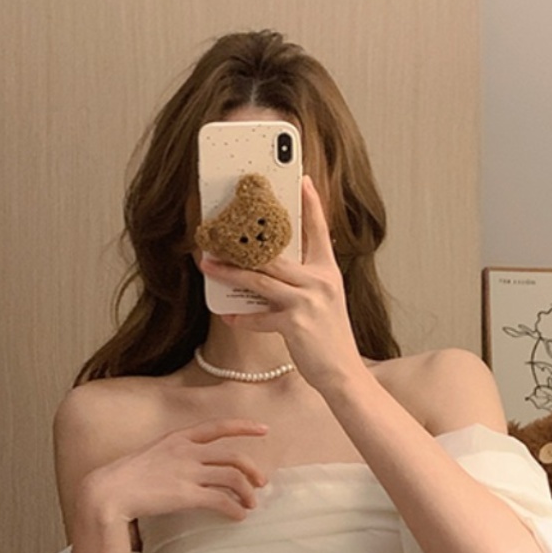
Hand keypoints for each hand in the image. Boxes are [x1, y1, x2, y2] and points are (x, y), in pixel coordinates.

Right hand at [76, 419, 268, 526]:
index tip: (263, 430)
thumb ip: (173, 456)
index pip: (217, 426)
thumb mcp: (151, 454)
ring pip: (233, 479)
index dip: (243, 427)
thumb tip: (189, 468)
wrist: (108, 491)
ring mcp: (188, 472)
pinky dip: (235, 509)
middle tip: (261, 483)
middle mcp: (186, 451)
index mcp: (177, 438)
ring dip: (247, 493)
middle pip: (233, 456)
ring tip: (250, 505)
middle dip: (252, 469)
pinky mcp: (187, 495)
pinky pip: (222, 501)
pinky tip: (238, 517)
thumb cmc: (125, 477)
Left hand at [198, 177, 363, 391]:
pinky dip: (242, 318)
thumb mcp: (325, 302)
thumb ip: (304, 282)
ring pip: (261, 279)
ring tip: (208, 265)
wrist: (343, 373)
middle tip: (218, 233)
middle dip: (243, 243)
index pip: (319, 230)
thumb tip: (271, 271)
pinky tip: (229, 316)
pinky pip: (260, 316)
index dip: (311, 203)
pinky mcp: (295, 323)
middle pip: (275, 254)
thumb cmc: (329, 338)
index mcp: (328, 272)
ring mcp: (308, 301)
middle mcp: (320, 281)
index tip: (301, 178)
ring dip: (230, 272)